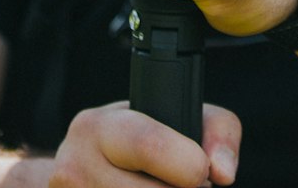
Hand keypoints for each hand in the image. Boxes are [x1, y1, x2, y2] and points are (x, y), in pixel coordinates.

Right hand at [48, 100, 240, 186]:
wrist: (87, 167)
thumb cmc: (145, 139)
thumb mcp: (178, 117)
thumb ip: (217, 132)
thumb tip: (222, 173)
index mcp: (96, 126)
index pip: (148, 145)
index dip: (188, 165)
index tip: (201, 170)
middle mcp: (75, 166)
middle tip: (185, 184)